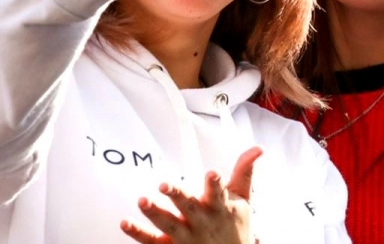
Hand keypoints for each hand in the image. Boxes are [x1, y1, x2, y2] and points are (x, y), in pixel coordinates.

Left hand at [121, 147, 261, 243]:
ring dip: (154, 214)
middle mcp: (202, 223)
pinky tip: (125, 222)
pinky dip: (138, 232)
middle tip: (165, 184)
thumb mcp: (243, 200)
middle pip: (190, 208)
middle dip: (178, 196)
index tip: (211, 174)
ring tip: (142, 201)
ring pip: (169, 225)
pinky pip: (151, 241)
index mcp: (220, 208)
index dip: (215, 184)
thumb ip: (244, 172)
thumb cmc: (234, 227)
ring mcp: (186, 237)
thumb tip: (257, 148)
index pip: (219, 194)